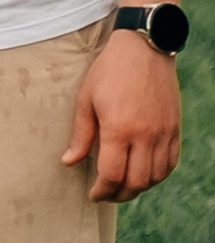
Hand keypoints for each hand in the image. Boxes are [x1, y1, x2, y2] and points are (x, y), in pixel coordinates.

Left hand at [63, 28, 182, 199]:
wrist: (144, 48)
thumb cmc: (109, 71)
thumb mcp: (86, 100)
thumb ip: (81, 135)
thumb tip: (68, 162)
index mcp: (119, 129)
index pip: (112, 175)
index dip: (101, 191)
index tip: (93, 195)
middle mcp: (144, 135)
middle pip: (136, 182)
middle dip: (119, 195)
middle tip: (106, 194)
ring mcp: (163, 132)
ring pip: (156, 176)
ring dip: (139, 188)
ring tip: (124, 187)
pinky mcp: (174, 128)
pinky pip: (171, 162)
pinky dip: (159, 175)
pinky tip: (145, 174)